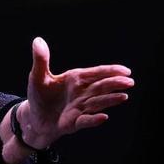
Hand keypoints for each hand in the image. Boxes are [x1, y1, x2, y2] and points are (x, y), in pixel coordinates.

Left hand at [19, 37, 134, 149]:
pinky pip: (86, 121)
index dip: (111, 71)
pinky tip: (103, 117)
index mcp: (76, 79)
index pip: (96, 73)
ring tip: (123, 96)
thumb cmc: (39, 95)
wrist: (34, 118)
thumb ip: (41, 60)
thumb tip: (37, 40)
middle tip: (129, 82)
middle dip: (115, 84)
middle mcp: (82, 93)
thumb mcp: (37, 76)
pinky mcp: (75, 122)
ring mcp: (80, 108)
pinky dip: (94, 119)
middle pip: (101, 87)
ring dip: (110, 100)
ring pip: (98, 103)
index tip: (125, 70)